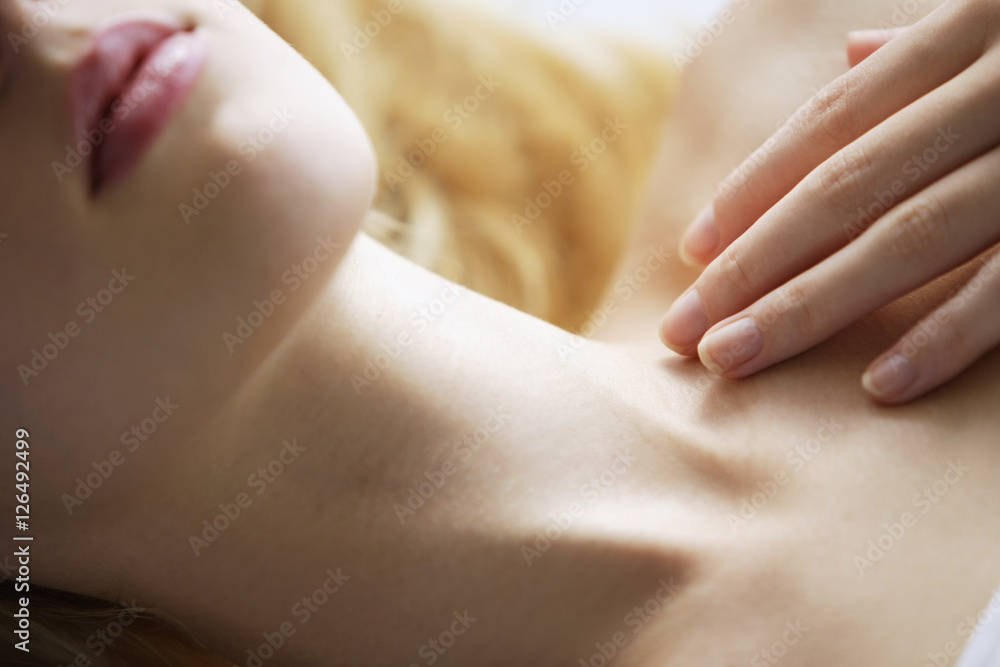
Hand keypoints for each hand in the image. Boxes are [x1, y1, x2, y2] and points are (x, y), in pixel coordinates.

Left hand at [658, 0, 999, 404]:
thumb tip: (854, 55)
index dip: (758, 187)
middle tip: (683, 331)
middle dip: (755, 265)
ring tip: (737, 361)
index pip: (835, 123)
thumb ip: (933, 39)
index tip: (695, 251)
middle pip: (847, 189)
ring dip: (814, 308)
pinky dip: (950, 336)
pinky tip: (877, 387)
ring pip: (910, 239)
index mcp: (976, 32)